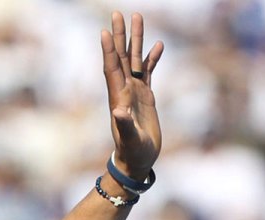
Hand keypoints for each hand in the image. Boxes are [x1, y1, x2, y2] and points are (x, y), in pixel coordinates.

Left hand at [100, 11, 163, 178]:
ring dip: (136, 40)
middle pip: (122, 56)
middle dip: (120, 35)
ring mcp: (135, 91)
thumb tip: (119, 111)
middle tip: (117, 13)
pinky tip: (158, 45)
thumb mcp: (129, 139)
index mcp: (118, 97)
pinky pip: (148, 71)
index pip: (112, 68)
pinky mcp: (146, 96)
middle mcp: (124, 90)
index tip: (105, 30)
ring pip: (135, 60)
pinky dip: (152, 58)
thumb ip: (124, 125)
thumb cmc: (132, 152)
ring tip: (137, 17)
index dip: (109, 50)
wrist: (137, 161)